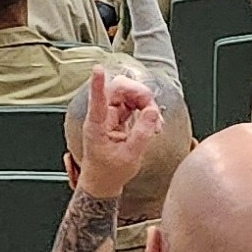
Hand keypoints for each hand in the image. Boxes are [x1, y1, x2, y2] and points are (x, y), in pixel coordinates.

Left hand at [77, 66, 163, 198]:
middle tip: (152, 110)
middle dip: (139, 94)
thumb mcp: (130, 156)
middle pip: (118, 90)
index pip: (96, 101)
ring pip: (127, 95)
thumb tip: (152, 112)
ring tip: (155, 122)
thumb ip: (142, 134)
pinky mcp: (116, 117)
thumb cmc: (110, 172)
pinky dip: (144, 109)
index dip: (97, 84)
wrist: (103, 182)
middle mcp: (100, 117)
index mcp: (96, 126)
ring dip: (144, 102)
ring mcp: (108, 115)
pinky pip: (132, 104)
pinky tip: (152, 122)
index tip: (97, 69)